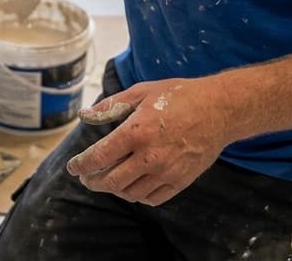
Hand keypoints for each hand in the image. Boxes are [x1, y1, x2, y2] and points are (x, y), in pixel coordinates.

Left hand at [65, 76, 232, 205]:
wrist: (218, 109)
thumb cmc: (177, 96)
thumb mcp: (141, 92)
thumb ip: (110, 106)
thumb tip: (84, 115)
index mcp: (137, 131)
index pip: (100, 157)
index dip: (82, 165)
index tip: (73, 168)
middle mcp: (150, 156)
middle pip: (112, 180)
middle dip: (94, 181)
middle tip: (86, 178)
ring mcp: (166, 171)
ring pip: (131, 193)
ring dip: (114, 189)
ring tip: (108, 180)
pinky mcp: (181, 181)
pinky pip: (153, 198)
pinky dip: (138, 196)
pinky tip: (132, 186)